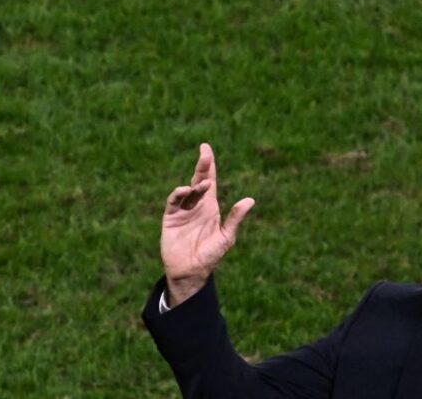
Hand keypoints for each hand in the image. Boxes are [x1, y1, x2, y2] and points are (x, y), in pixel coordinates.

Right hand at [161, 143, 254, 306]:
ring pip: (187, 190)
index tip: (206, 149)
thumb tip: (250, 200)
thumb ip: (235, 218)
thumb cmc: (210, 255)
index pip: (210, 181)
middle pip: (198, 180)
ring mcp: (182, 210)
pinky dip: (178, 195)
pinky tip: (185, 191)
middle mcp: (196, 205)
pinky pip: (173, 202)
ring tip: (204, 183)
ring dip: (195, 184)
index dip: (209, 165)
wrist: (191, 272)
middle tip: (205, 152)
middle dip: (202, 166)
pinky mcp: (170, 218)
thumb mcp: (226, 236)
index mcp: (210, 206)